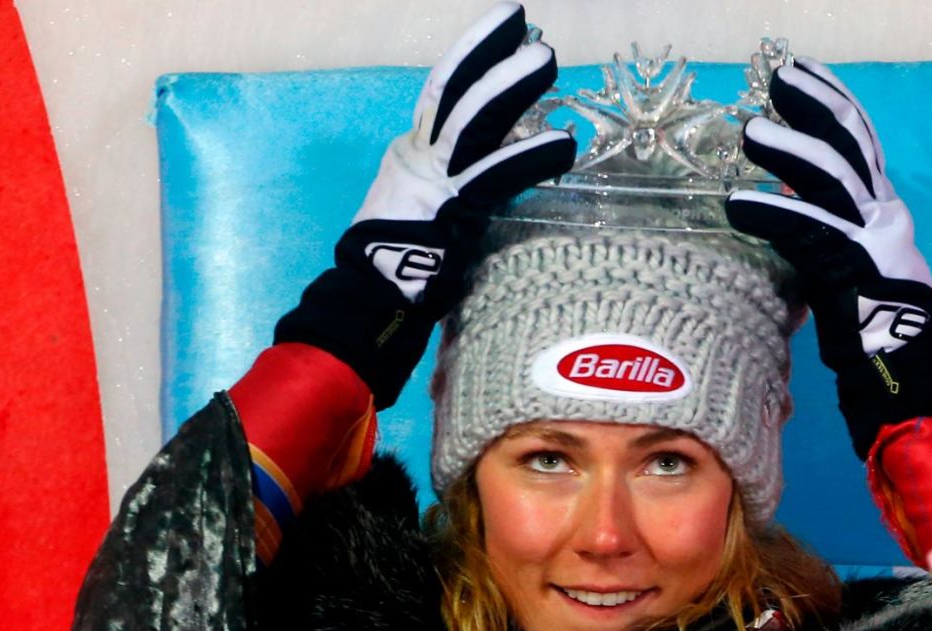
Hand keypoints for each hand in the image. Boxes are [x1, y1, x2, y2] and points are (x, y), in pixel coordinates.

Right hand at [275, 2, 574, 408]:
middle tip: (533, 35)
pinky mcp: (449, 212)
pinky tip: (564, 144)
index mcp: (413, 152)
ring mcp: (433, 181)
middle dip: (494, 58)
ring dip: (512, 87)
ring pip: (472, 120)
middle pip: (457, 92)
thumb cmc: (402, 267)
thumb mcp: (428, 208)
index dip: (475, 54)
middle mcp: (418, 155)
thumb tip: (502, 166)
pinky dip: (530, 157)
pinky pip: (495, 177)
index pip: (446, 90)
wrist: (367, 302)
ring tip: (546, 62)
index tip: (507, 25)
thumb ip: (460, 182)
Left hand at [725, 57, 931, 457]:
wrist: (906, 370)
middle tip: (779, 81)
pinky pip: (808, 231)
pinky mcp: (853, 267)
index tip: (803, 76)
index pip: (858, 142)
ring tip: (752, 132)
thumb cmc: (869, 324)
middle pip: (850, 144)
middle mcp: (883, 214)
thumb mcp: (844, 261)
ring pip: (832, 177)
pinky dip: (771, 214)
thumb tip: (786, 192)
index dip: (832, 104)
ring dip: (789, 150)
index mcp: (881, 210)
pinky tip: (738, 204)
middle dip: (815, 107)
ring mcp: (872, 238)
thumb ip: (821, 226)